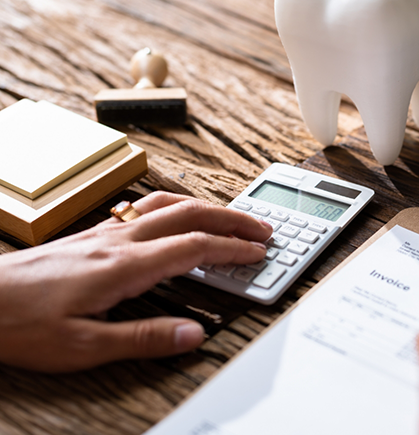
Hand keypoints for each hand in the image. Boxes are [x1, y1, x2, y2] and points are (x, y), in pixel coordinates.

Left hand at [0, 192, 271, 371]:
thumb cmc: (21, 322)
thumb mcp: (83, 346)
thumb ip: (144, 338)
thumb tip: (193, 334)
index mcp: (123, 266)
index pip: (194, 247)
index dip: (232, 249)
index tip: (259, 253)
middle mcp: (119, 239)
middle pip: (191, 213)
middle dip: (232, 219)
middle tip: (261, 228)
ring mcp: (107, 232)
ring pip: (170, 203)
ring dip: (208, 207)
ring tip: (231, 217)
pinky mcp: (95, 234)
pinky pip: (148, 207)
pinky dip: (179, 205)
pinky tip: (179, 213)